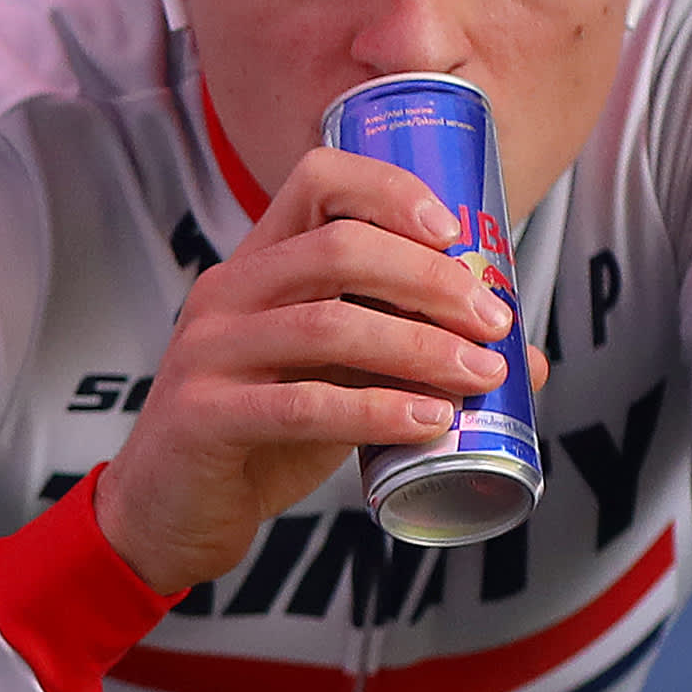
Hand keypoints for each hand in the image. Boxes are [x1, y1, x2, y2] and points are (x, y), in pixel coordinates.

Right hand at [88, 142, 515, 593]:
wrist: (168, 511)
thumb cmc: (258, 435)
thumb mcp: (334, 378)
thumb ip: (407, 357)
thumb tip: (523, 356)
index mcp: (257, 264)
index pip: (318, 179)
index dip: (392, 190)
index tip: (456, 233)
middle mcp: (226, 293)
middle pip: (338, 249)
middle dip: (430, 279)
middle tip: (491, 320)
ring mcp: (207, 353)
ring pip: (327, 325)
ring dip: (419, 347)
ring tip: (479, 375)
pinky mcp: (202, 417)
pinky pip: (301, 406)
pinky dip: (376, 411)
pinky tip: (429, 423)